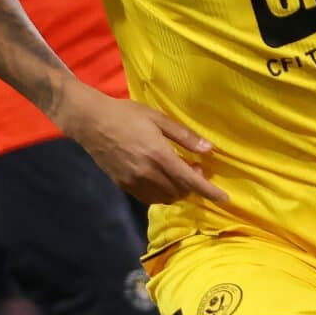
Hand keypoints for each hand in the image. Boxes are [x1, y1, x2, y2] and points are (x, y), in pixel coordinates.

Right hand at [53, 83, 226, 205]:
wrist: (91, 122)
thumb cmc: (126, 115)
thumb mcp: (158, 119)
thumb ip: (184, 136)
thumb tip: (209, 150)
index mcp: (159, 155)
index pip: (190, 180)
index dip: (209, 192)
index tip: (225, 199)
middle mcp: (147, 173)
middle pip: (180, 192)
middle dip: (193, 185)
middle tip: (194, 167)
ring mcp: (134, 181)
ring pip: (165, 198)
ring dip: (178, 190)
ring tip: (178, 172)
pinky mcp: (123, 185)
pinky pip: (149, 198)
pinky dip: (162, 193)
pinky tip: (162, 179)